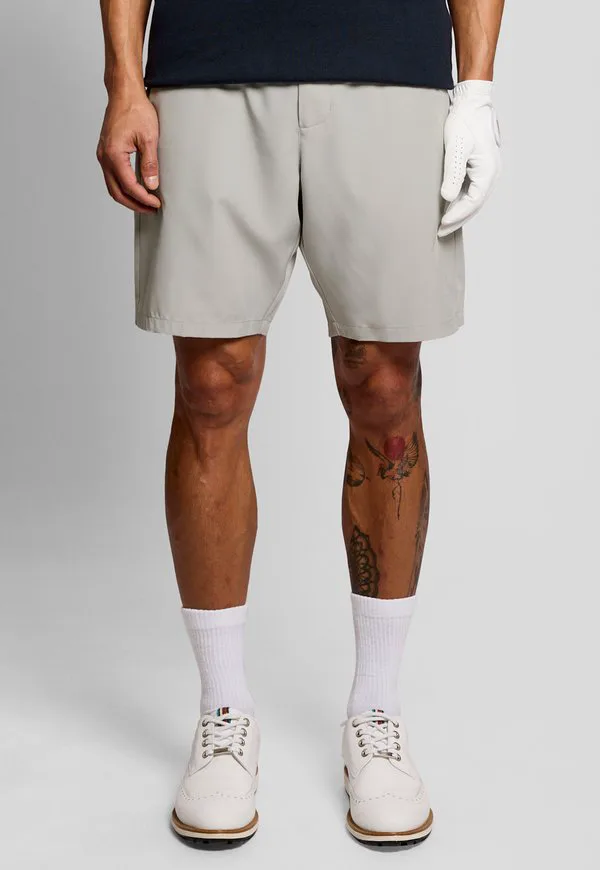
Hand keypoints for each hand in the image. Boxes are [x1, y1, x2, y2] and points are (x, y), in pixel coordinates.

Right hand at [97, 92, 160, 213]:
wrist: (123, 93)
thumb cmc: (135, 109)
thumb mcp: (149, 137)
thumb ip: (150, 164)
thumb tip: (151, 185)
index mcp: (114, 155)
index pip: (129, 186)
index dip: (144, 198)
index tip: (156, 203)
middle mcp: (104, 157)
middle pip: (117, 192)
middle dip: (134, 204)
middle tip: (151, 209)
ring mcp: (103, 155)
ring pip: (112, 186)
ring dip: (128, 197)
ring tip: (145, 202)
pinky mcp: (106, 152)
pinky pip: (112, 176)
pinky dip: (123, 186)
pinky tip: (136, 188)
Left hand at [438, 81, 500, 237]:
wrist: (471, 102)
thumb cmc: (464, 121)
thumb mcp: (456, 147)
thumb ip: (452, 174)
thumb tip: (448, 198)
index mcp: (488, 171)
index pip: (473, 202)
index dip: (457, 216)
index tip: (441, 225)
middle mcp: (491, 173)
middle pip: (475, 205)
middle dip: (458, 219)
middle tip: (440, 232)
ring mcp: (487, 171)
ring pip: (474, 199)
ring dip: (459, 212)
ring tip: (443, 224)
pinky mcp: (480, 167)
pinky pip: (471, 190)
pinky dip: (460, 201)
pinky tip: (448, 207)